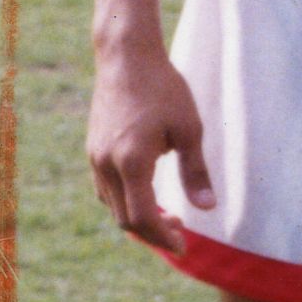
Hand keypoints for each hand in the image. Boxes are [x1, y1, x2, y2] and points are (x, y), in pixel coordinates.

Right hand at [87, 38, 215, 251]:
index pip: (143, 218)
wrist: (126, 56)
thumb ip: (196, 171)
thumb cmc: (163, 88)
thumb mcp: (189, 128)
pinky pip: (105, 189)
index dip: (163, 237)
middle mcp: (107, 164)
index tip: (184, 245)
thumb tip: (208, 208)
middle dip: (153, 233)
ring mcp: (95, 157)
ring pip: (113, 206)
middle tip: (181, 231)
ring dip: (139, 218)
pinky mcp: (93, 149)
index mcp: (131, 161)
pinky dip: (126, 201)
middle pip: (125, 219)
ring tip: (169, 214)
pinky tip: (147, 192)